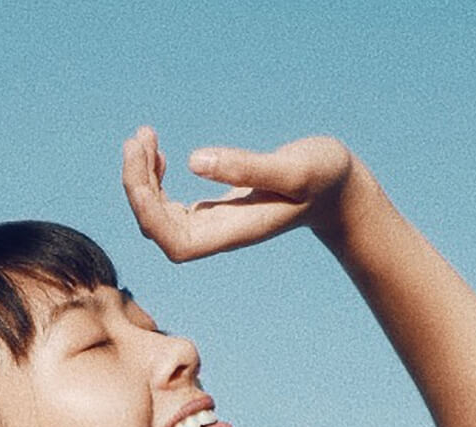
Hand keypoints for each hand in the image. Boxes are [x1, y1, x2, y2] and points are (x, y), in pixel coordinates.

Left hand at [121, 125, 357, 261]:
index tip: (142, 170)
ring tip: (142, 136)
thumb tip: (193, 161)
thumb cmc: (324, 178)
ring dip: (142, 177)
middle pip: (155, 226)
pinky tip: (157, 152)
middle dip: (137, 184)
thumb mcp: (295, 169)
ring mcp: (209, 224)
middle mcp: (214, 235)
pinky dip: (155, 177)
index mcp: (232, 233)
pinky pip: (167, 203)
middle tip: (137, 138)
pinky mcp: (210, 210)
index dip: (149, 212)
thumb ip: (247, 167)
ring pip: (156, 213)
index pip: (173, 241)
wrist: (338, 190)